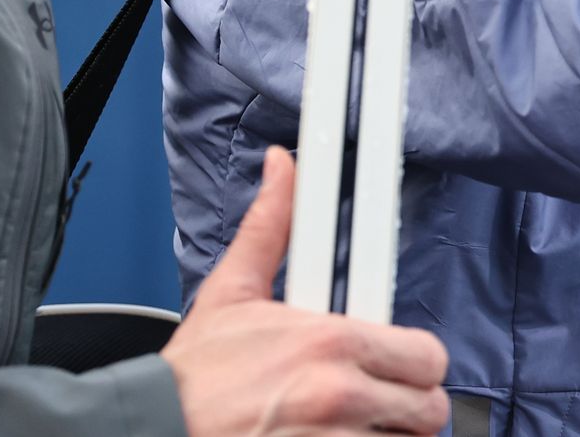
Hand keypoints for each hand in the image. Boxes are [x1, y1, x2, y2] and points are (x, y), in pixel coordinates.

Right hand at [161, 147, 450, 435]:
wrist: (151, 428)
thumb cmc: (192, 375)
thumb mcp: (231, 292)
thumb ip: (270, 226)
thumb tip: (284, 168)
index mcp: (329, 343)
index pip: (427, 355)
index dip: (417, 362)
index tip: (403, 365)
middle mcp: (339, 396)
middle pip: (428, 407)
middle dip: (409, 403)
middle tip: (380, 400)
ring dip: (385, 434)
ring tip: (349, 424)